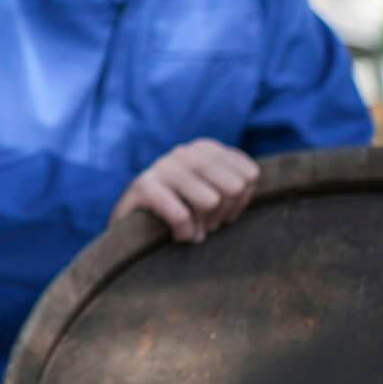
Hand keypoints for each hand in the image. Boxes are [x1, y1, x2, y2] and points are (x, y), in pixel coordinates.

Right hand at [110, 138, 258, 243]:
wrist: (130, 225)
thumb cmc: (179, 210)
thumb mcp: (210, 191)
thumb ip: (234, 183)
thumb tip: (252, 179)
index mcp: (205, 149)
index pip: (249, 174)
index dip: (242, 202)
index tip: (224, 212)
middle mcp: (184, 152)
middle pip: (233, 186)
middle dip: (223, 214)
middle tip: (207, 224)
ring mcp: (162, 167)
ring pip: (210, 201)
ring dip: (203, 225)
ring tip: (193, 230)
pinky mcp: (143, 187)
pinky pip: (181, 215)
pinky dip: (184, 232)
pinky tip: (177, 234)